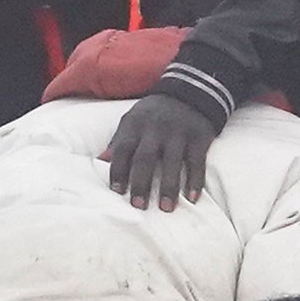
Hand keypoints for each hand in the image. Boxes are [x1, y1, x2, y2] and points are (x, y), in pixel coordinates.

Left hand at [103, 94, 218, 209]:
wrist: (190, 93)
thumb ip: (119, 140)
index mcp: (136, 125)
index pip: (123, 149)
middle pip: (146, 158)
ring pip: (173, 162)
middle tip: (139, 206)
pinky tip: (192, 198)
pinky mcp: (199, 137)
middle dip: (141, 183)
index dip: (119, 171)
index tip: (117, 192)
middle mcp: (156, 128)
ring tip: (166, 208)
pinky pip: (197, 162)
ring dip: (169, 187)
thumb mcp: (132, 120)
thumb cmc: (155, 113)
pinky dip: (195, 180)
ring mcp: (179, 133)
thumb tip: (100, 161)